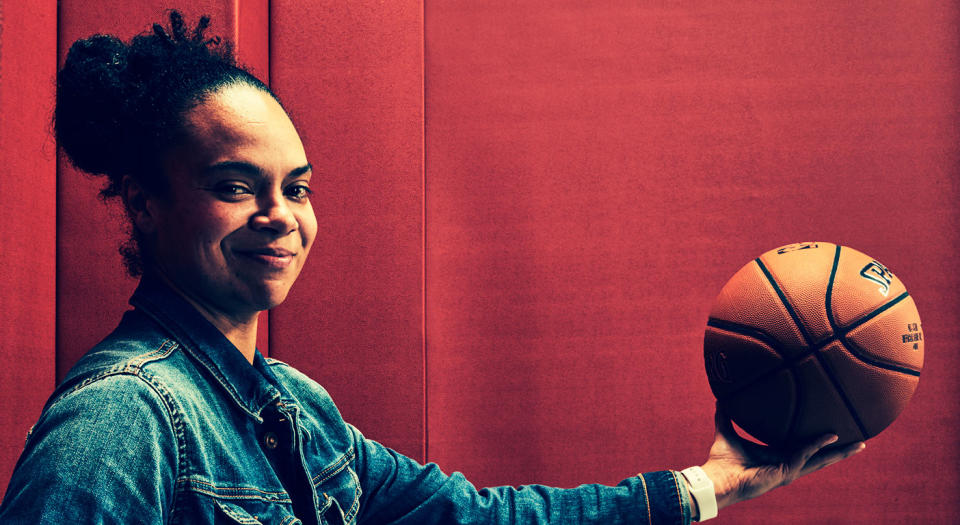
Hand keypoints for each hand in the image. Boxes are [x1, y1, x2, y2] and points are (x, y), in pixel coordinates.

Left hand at [699, 404, 864, 510]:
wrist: (717, 480)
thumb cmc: (721, 463)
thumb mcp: (726, 433)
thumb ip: (725, 416)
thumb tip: (720, 398)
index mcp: (777, 457)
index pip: (804, 450)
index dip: (820, 443)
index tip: (836, 434)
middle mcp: (786, 465)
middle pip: (820, 458)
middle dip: (840, 452)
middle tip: (861, 443)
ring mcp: (788, 471)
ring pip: (820, 460)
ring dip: (839, 453)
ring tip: (860, 445)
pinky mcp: (785, 473)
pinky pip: (805, 455)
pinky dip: (817, 444)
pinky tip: (830, 436)